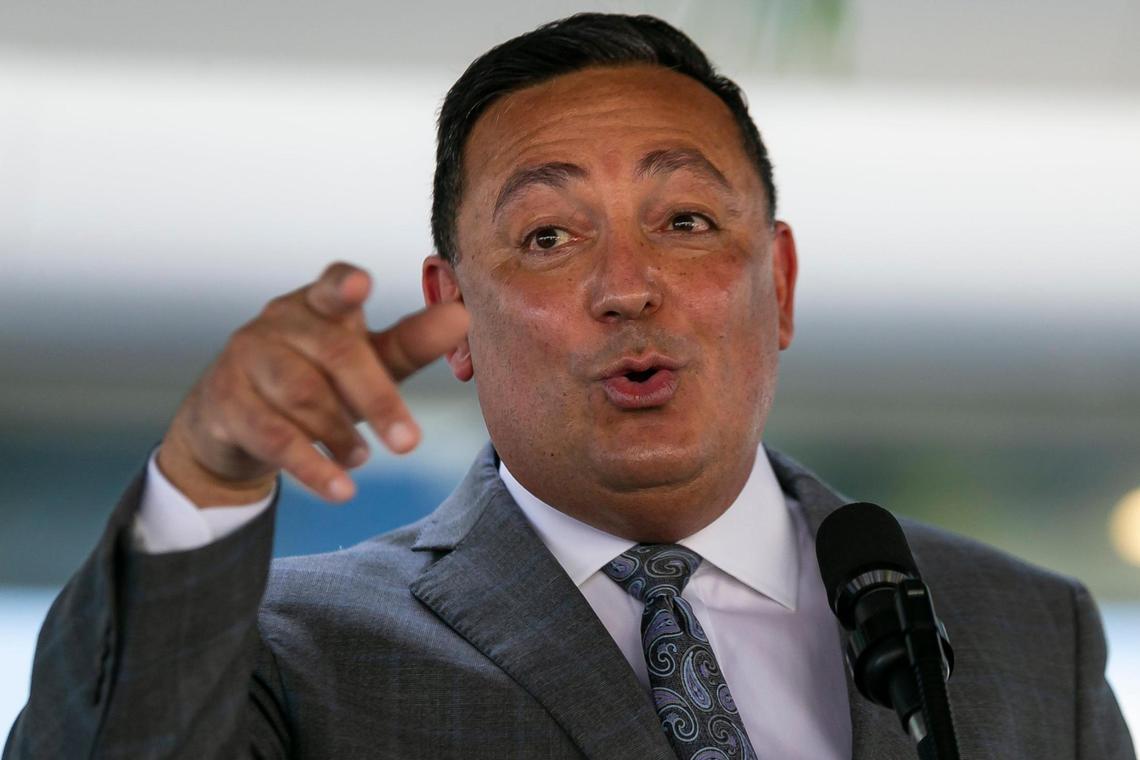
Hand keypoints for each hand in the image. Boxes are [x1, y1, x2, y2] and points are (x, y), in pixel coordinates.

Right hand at [156, 262, 468, 506]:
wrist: (234, 423)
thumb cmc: (316, 379)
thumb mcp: (366, 362)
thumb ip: (411, 342)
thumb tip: (462, 315)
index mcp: (318, 302)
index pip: (332, 285)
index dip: (345, 285)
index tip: (360, 286)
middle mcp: (279, 321)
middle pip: (334, 353)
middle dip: (377, 399)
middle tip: (410, 444)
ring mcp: (246, 357)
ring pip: (302, 395)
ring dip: (340, 433)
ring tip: (363, 458)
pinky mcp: (224, 401)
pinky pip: (273, 436)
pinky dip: (312, 466)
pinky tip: (341, 488)